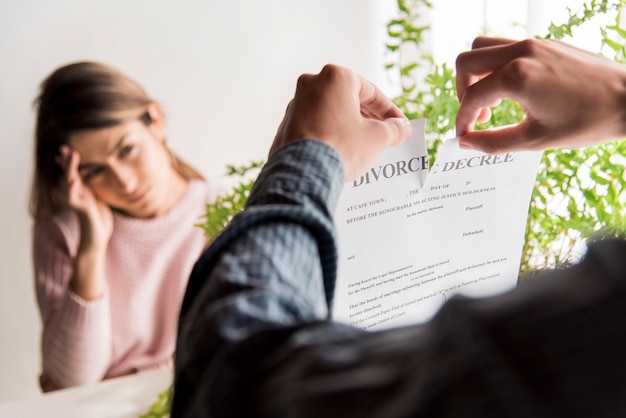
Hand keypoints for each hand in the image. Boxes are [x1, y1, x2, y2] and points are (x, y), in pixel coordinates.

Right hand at [56, 146, 113, 250]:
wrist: (98, 236)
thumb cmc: (98, 218)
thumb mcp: (98, 198)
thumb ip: (94, 188)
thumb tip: (95, 175)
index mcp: (81, 190)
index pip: (73, 172)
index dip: (69, 161)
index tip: (65, 149)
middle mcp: (76, 194)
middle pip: (69, 174)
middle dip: (67, 161)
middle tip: (65, 148)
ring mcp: (77, 201)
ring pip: (69, 183)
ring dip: (69, 170)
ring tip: (71, 157)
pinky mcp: (81, 209)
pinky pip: (73, 198)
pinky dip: (72, 189)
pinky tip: (73, 181)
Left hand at [270, 64, 412, 180]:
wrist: (303, 174)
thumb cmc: (341, 148)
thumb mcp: (377, 138)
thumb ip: (393, 129)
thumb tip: (402, 127)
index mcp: (336, 78)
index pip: (371, 92)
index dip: (390, 111)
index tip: (400, 125)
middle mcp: (311, 84)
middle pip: (349, 99)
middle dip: (369, 117)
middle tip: (384, 134)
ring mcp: (295, 104)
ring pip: (331, 112)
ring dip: (349, 125)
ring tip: (363, 144)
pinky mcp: (286, 125)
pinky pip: (315, 125)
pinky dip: (330, 133)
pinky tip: (341, 150)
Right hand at [455, 37, 625, 152]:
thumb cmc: (588, 121)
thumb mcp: (535, 140)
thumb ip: (493, 142)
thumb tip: (466, 143)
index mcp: (517, 77)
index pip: (471, 97)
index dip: (462, 120)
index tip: (464, 137)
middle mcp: (522, 52)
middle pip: (467, 61)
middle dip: (463, 91)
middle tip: (477, 116)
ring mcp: (535, 43)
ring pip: (484, 47)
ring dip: (478, 73)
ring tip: (492, 100)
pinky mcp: (546, 43)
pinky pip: (507, 47)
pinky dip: (498, 67)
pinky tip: (513, 90)